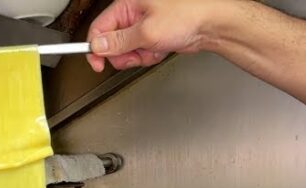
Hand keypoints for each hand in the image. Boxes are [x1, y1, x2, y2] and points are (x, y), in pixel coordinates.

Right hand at [86, 0, 236, 71]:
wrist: (210, 25)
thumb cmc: (185, 16)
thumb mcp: (146, 32)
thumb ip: (118, 41)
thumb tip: (98, 46)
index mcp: (126, 5)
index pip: (99, 28)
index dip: (95, 48)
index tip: (97, 64)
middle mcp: (132, 13)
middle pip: (112, 42)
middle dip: (123, 54)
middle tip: (136, 56)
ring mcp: (142, 25)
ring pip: (127, 50)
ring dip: (139, 56)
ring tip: (153, 49)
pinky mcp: (152, 35)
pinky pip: (140, 52)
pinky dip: (149, 55)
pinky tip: (160, 50)